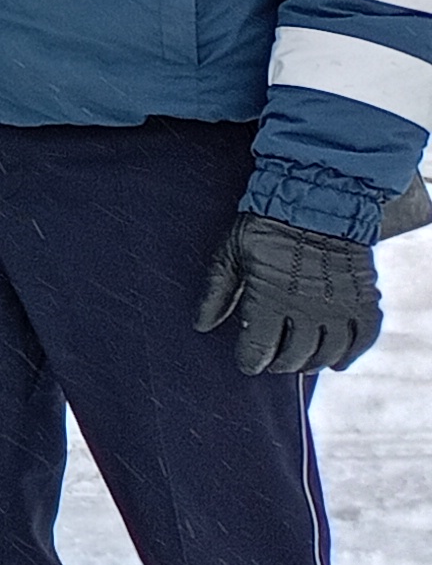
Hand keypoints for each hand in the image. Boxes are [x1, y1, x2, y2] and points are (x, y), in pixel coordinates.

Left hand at [196, 214, 384, 377]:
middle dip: (280, 364)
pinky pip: (363, 338)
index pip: (258, 349)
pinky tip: (337, 361)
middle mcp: (307, 309)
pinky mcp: (364, 300)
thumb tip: (202, 325)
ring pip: (328, 353)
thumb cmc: (265, 225)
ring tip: (301, 362)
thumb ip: (217, 293)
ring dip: (313, 363)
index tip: (248, 363)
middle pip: (294, 356)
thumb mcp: (231, 254)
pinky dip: (351, 355)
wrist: (316, 200)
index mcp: (270, 299)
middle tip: (273, 363)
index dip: (250, 361)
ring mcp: (339, 307)